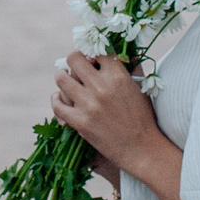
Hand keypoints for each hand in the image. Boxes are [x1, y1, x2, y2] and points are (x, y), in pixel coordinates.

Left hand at [52, 52, 165, 179]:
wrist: (142, 148)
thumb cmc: (143, 117)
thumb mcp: (140, 87)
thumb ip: (129, 67)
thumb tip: (120, 51)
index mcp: (117, 75)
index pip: (96, 51)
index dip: (92, 52)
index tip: (91, 57)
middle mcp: (101, 87)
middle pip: (74, 58)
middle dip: (73, 59)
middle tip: (74, 65)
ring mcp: (89, 105)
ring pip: (61, 79)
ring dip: (61, 76)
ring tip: (63, 77)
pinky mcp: (80, 123)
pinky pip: (58, 105)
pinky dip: (56, 100)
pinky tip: (59, 98)